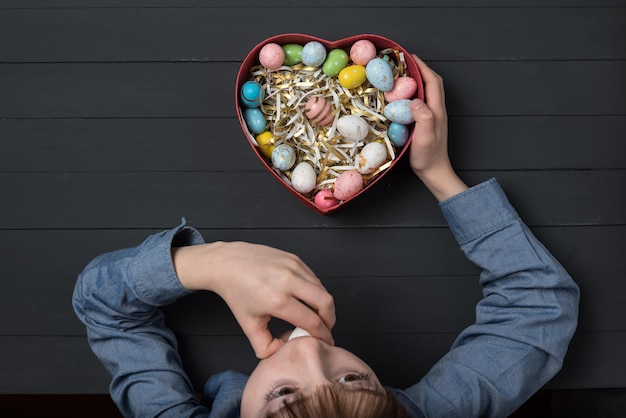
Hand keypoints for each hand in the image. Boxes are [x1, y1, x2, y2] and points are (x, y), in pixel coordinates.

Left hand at [172, 241, 334, 358]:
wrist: (227, 263)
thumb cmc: (237, 292)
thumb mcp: (248, 325)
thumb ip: (266, 347)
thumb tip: (285, 349)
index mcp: (277, 301)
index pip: (312, 322)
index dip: (323, 335)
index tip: (325, 341)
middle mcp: (289, 281)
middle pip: (326, 303)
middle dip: (330, 319)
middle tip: (325, 328)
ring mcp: (293, 267)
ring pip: (322, 289)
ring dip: (324, 305)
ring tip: (315, 315)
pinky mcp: (294, 258)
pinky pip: (314, 278)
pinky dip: (315, 291)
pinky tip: (306, 299)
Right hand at [410, 54, 466, 200]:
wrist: (434, 172)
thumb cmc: (428, 157)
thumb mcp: (425, 138)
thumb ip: (424, 117)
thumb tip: (415, 100)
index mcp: (437, 110)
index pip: (432, 82)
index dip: (422, 67)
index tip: (409, 57)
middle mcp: (436, 110)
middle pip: (431, 83)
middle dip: (419, 69)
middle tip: (402, 63)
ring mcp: (432, 116)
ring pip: (426, 91)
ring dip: (416, 80)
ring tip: (400, 76)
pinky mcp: (426, 123)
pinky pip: (420, 101)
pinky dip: (412, 93)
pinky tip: (401, 97)